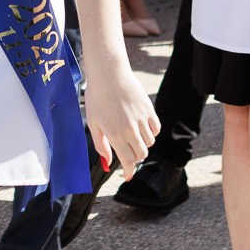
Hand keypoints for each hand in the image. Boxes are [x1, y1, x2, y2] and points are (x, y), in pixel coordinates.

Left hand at [81, 59, 158, 180]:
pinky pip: (156, 129)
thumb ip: (101, 145)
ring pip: (149, 143)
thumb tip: (107, 162)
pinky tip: (141, 126)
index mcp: (115, 134)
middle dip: (135, 157)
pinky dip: (151, 132)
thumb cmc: (97, 97)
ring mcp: (142, 119)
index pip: (128, 161)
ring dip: (142, 143)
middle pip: (141, 154)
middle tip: (128, 151)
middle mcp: (131, 129)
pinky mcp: (149, 109)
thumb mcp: (93, 123)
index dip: (129, 171)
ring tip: (132, 134)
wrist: (109, 73)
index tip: (127, 175)